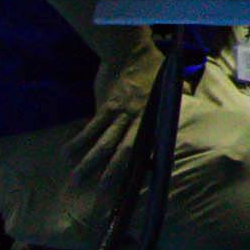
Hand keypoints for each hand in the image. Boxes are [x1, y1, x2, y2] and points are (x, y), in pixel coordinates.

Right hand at [67, 40, 164, 185]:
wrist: (132, 51)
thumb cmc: (153, 67)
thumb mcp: (171, 87)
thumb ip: (175, 100)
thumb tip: (181, 106)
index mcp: (155, 119)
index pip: (150, 149)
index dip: (143, 169)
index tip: (137, 189)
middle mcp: (140, 120)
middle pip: (125, 154)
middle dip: (112, 177)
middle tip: (101, 199)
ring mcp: (122, 114)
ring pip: (105, 143)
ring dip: (90, 163)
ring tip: (76, 181)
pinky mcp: (106, 105)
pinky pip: (92, 127)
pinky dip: (80, 141)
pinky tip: (67, 153)